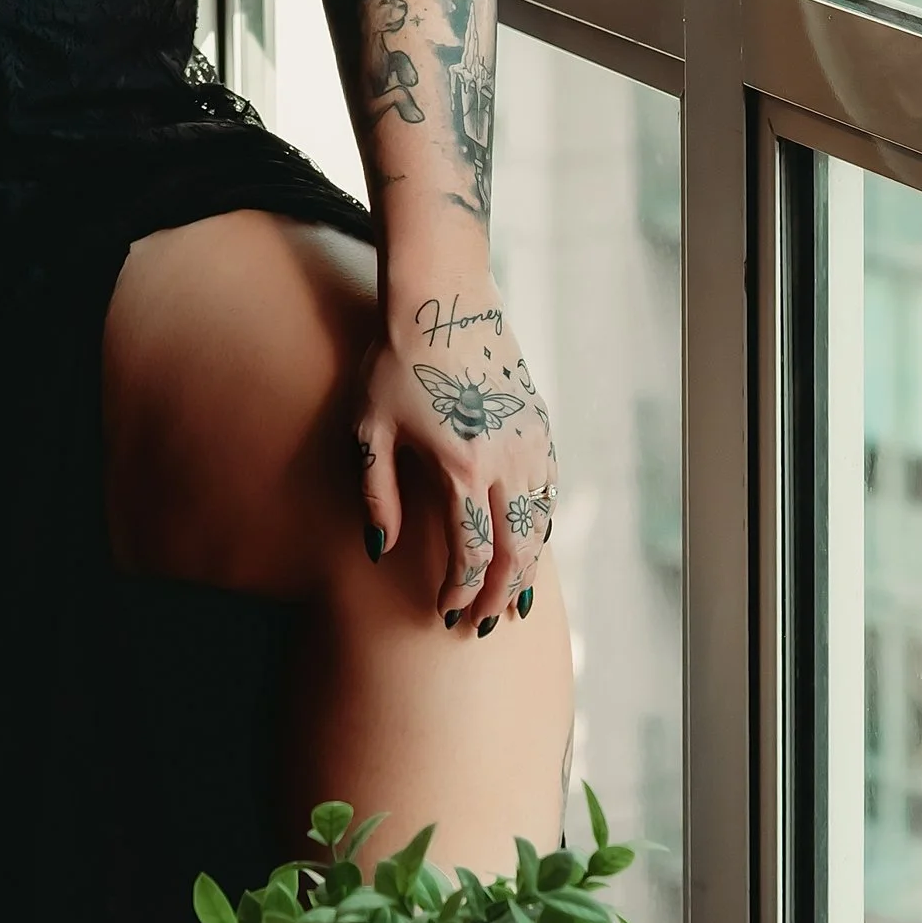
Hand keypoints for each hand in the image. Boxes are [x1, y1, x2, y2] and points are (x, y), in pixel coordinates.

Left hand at [353, 286, 558, 633]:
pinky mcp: (540, 424)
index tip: (446, 612)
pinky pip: (550, 490)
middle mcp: (507, 461)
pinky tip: (531, 543)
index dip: (460, 591)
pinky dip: (543, 526)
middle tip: (483, 624)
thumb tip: (381, 550)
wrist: (443, 298)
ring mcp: (531, 442)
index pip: (472, 554)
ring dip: (528, 569)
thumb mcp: (371, 429)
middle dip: (500, 596)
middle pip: (516, 551)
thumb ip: (377, 495)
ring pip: (541, 525)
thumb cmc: (396, 361)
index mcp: (462, 468)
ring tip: (514, 600)